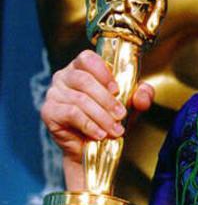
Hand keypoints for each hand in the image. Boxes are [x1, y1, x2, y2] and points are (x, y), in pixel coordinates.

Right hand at [40, 50, 154, 189]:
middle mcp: (64, 76)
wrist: (94, 146)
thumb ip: (142, 95)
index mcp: (82, 67)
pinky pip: (70, 114)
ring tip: (115, 130)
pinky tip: (100, 134)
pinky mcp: (49, 112)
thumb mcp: (131, 104)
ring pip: (80, 99)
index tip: (117, 90)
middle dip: (106, 100)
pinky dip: (89, 125)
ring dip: (101, 116)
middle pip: (84, 80)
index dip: (103, 72)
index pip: (87, 58)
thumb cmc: (111, 117)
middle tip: (121, 115)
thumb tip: (142, 93)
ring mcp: (54, 93)